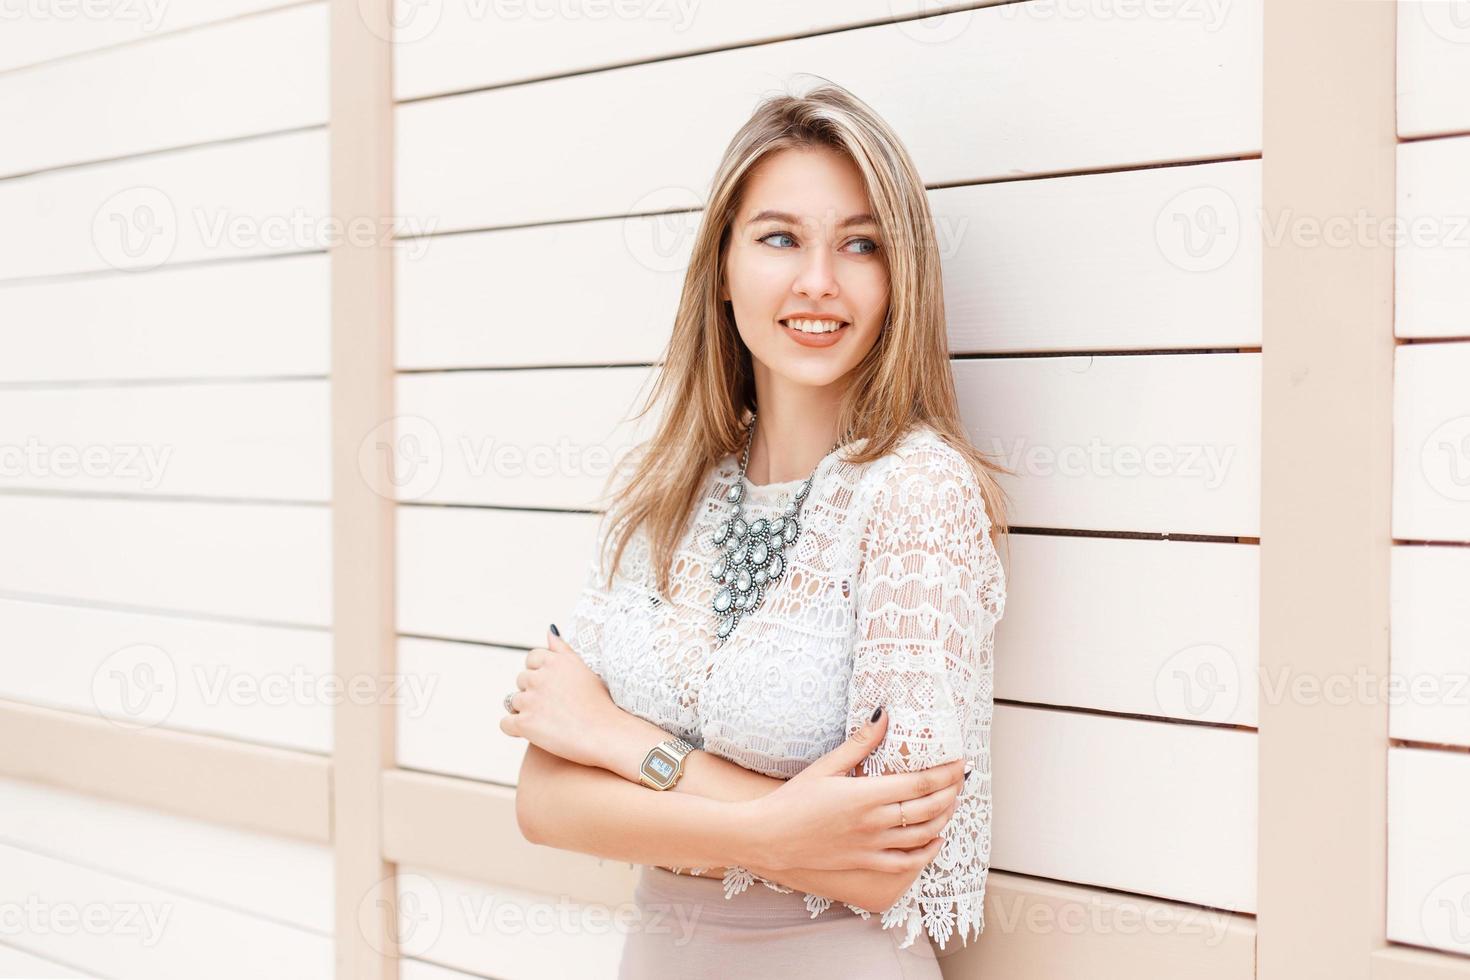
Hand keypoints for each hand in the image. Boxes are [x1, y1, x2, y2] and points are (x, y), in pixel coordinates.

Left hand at [500, 626, 618, 768]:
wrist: (606, 735)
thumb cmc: (600, 704)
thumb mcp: (584, 669)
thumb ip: (563, 649)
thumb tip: (549, 631)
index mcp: (554, 661)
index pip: (531, 659)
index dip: (540, 674)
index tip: (554, 688)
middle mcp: (540, 677)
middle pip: (521, 681)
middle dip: (532, 693)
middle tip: (555, 708)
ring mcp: (530, 700)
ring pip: (513, 702)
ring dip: (525, 711)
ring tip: (549, 722)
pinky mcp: (525, 723)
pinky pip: (505, 723)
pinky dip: (515, 729)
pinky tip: (534, 734)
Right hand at [740, 708, 966, 874]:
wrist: (769, 836)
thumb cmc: (793, 799)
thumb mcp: (825, 766)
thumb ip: (859, 743)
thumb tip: (885, 715)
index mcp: (866, 795)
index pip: (920, 783)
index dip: (946, 773)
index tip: (959, 762)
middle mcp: (874, 822)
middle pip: (928, 808)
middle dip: (950, 793)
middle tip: (960, 780)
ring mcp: (871, 846)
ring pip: (922, 835)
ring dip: (943, 819)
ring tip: (950, 804)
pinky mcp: (864, 862)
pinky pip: (905, 863)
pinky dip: (926, 853)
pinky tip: (934, 840)